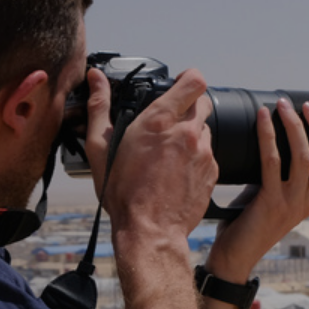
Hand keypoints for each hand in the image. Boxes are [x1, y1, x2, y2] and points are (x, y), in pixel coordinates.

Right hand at [86, 67, 217, 248]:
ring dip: (192, 133)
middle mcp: (187, 133)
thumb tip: (96, 78)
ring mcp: (204, 153)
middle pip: (203, 102)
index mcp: (160, 121)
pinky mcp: (213, 172)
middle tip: (170, 121)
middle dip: (188, 106)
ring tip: (170, 152)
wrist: (150, 231)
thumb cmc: (124, 193)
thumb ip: (99, 107)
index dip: (189, 78)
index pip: (194, 81)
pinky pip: (209, 154)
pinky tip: (178, 171)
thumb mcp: (100, 148)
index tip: (181, 82)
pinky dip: (196, 157)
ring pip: (205, 129)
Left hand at [207, 95, 308, 279]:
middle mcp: (306, 203)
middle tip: (308, 107)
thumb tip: (270, 143)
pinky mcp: (270, 202)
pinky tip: (263, 118)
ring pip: (306, 157)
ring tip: (285, 105)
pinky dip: (268, 135)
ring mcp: (290, 203)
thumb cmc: (248, 228)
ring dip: (296, 125)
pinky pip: (273, 163)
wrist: (233, 259)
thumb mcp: (272, 200)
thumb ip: (278, 178)